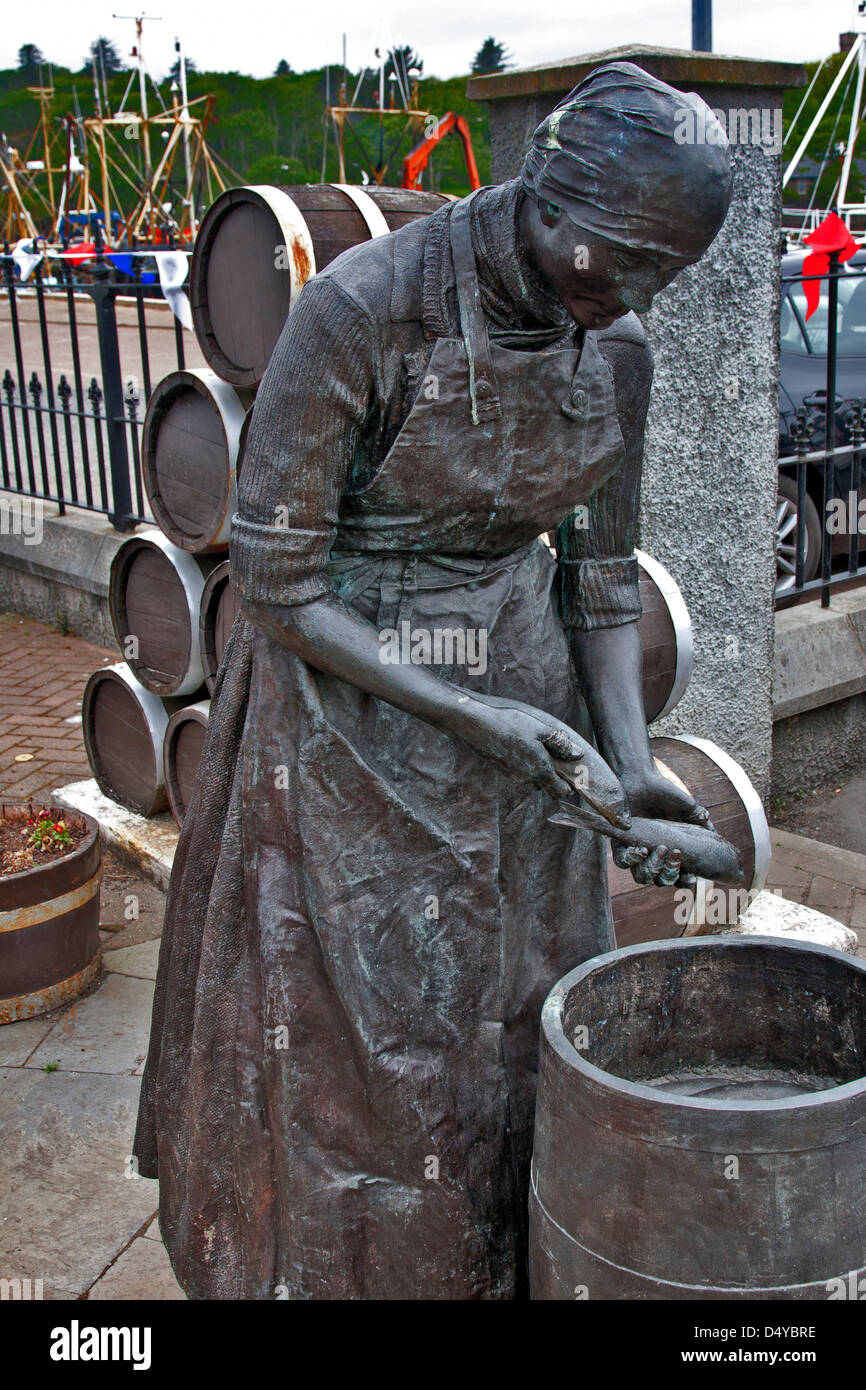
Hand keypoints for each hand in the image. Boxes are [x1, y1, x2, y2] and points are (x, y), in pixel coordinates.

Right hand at [459, 694, 626, 816]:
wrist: (475, 724)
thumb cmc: (510, 724)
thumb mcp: (541, 730)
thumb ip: (561, 745)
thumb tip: (577, 755)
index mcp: (539, 770)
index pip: (560, 792)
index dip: (569, 786)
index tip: (572, 774)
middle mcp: (526, 778)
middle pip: (546, 786)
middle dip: (554, 776)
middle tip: (557, 756)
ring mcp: (512, 775)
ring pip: (532, 778)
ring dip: (539, 768)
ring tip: (538, 746)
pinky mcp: (502, 769)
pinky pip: (520, 772)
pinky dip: (525, 763)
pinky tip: (521, 745)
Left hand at [613, 765, 711, 888]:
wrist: (642, 779)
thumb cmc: (666, 794)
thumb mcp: (689, 809)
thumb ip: (702, 824)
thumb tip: (715, 835)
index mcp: (671, 852)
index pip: (679, 877)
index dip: (685, 881)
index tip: (692, 877)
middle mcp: (654, 856)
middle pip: (661, 880)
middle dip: (670, 873)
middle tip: (675, 854)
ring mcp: (637, 851)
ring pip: (642, 876)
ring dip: (653, 867)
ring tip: (661, 849)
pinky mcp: (620, 843)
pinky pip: (623, 860)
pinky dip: (633, 858)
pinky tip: (641, 849)